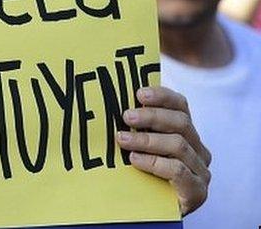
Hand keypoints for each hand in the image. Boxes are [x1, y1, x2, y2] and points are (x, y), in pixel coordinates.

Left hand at [114, 86, 210, 215]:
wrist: (150, 214)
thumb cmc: (141, 176)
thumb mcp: (138, 148)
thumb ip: (134, 129)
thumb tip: (108, 106)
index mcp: (186, 134)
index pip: (181, 106)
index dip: (162, 96)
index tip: (139, 93)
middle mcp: (198, 150)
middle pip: (181, 123)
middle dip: (152, 116)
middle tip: (126, 116)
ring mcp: (200, 171)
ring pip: (178, 145)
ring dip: (147, 140)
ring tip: (122, 139)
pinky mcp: (197, 191)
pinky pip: (178, 171)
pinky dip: (154, 163)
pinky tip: (135, 160)